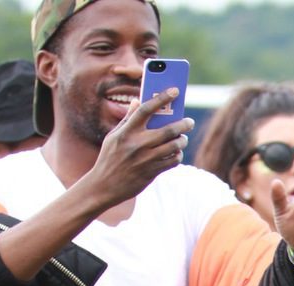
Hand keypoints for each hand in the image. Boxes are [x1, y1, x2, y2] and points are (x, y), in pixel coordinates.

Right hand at [88, 89, 192, 206]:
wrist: (104, 186)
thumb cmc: (109, 158)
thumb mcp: (113, 136)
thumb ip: (127, 119)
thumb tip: (136, 101)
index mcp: (126, 131)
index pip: (146, 109)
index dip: (161, 98)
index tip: (174, 91)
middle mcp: (137, 144)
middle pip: (167, 129)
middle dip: (182, 124)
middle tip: (189, 122)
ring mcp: (145, 159)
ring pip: (173, 146)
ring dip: (182, 141)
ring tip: (183, 138)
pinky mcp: (151, 172)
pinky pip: (172, 161)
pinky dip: (178, 156)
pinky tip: (177, 153)